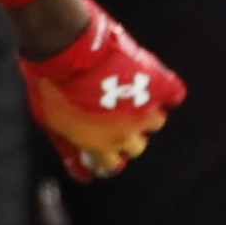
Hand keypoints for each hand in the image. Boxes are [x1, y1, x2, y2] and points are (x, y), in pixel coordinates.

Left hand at [21, 0, 186, 179]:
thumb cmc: (52, 87)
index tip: (97, 146)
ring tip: (129, 99)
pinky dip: (167, 93)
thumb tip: (82, 174)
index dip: (102, 156)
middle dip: (122, 136)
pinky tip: (154, 87)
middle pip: (135, 147)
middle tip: (110, 117)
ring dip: (144, 114)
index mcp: (100, 146)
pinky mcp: (159, 84)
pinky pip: (175, 95)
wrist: (68, 50)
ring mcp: (146, 109)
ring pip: (155, 123)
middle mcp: (128, 134)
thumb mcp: (51, 124)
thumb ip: (68, 149)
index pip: (110, 165)